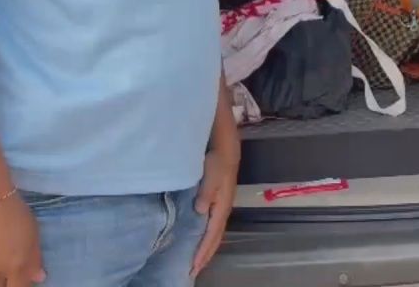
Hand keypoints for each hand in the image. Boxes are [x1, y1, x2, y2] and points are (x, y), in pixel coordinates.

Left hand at [191, 145, 239, 277]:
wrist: (226, 146)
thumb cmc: (218, 160)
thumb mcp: (213, 174)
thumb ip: (207, 192)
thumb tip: (200, 211)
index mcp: (222, 206)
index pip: (212, 234)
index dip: (203, 251)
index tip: (193, 267)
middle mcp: (223, 209)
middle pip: (215, 238)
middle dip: (205, 255)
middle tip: (193, 272)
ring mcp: (221, 206)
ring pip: (214, 233)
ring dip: (206, 248)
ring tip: (196, 261)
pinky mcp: (217, 201)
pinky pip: (212, 226)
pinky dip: (206, 237)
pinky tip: (199, 238)